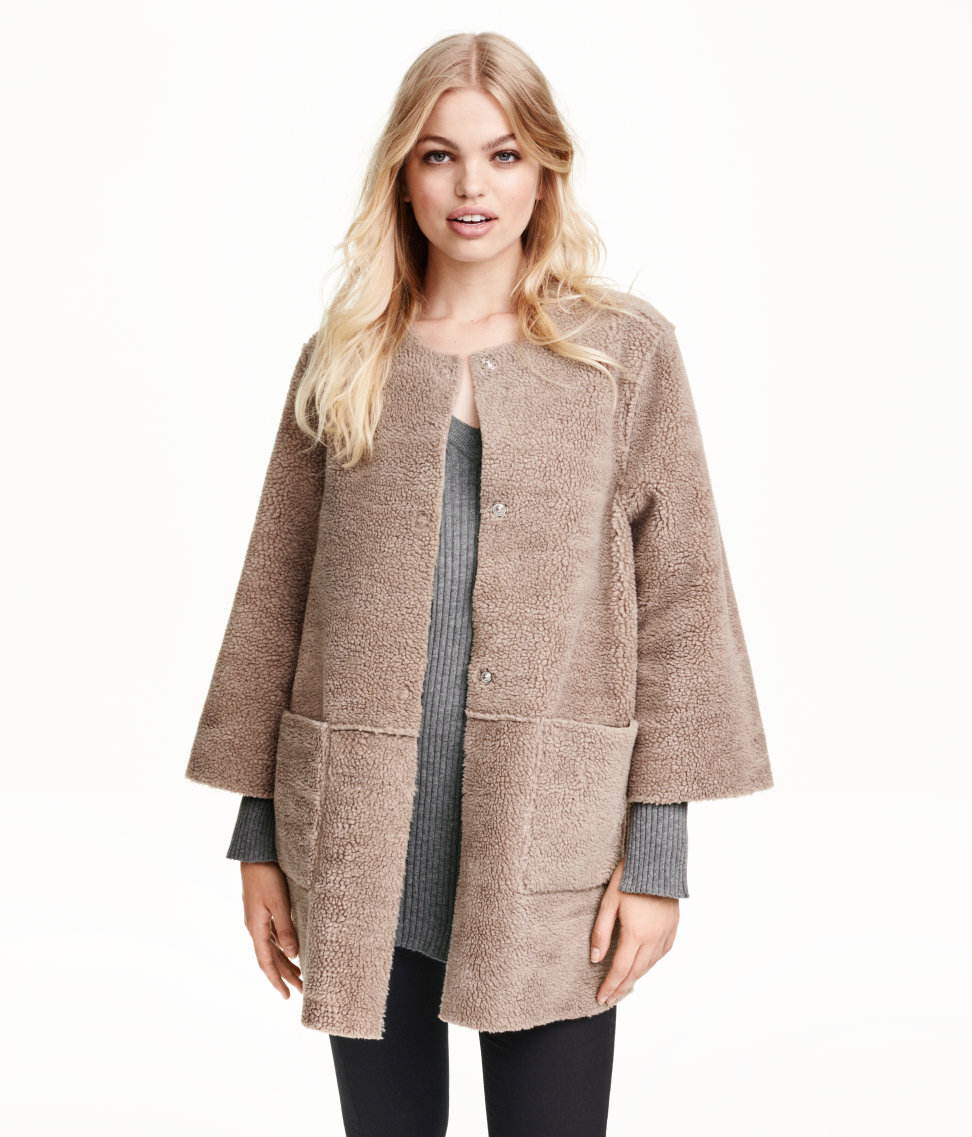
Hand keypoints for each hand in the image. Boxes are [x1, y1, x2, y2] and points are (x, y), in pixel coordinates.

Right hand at [240, 861, 302, 998]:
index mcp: (256, 928)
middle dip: (285, 975)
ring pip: (273, 947)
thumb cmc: (266, 876)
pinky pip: (274, 935)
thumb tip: (294, 955)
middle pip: (271, 957)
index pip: (266, 962)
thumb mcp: (279, 902)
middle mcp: (255, 926)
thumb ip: (286, 928)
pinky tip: (292, 949)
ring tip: (300, 975)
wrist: (255, 854)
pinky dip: (284, 946)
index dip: (277, 980)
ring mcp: (258, 918)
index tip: (286, 996)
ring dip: (286, 962)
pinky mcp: (263, 909)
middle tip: (301, 990)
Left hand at [590, 858, 679, 1006]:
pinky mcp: (673, 927)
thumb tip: (596, 958)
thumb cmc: (629, 878)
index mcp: (636, 933)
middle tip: (609, 999)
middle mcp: (653, 938)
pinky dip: (650, 964)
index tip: (601, 998)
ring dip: (635, 978)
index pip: (620, 969)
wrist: (657, 862)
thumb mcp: (609, 902)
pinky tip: (643, 967)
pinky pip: (661, 953)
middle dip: (621, 988)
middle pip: (636, 972)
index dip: (610, 986)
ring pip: (649, 965)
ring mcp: (665, 934)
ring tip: (623, 987)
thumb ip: (601, 932)